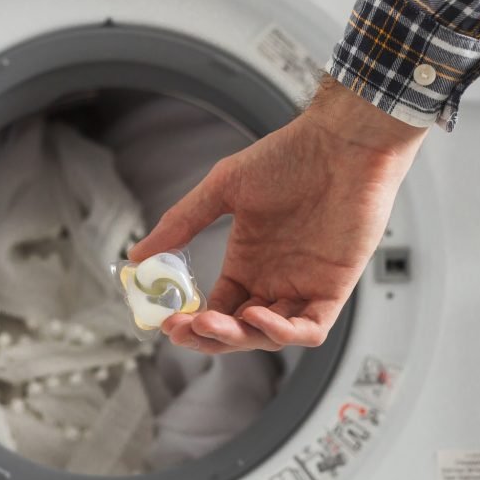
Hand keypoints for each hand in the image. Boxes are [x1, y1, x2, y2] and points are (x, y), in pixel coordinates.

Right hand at [129, 77, 427, 353]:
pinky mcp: (334, 289)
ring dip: (239, 337)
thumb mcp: (222, 187)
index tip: (167, 321)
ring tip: (213, 321)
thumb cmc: (291, 155)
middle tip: (183, 328)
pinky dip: (283, 332)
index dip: (192, 323)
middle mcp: (273, 279)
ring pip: (269, 336)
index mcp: (247, 262)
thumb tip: (137, 255)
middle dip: (208, 338)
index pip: (216, 309)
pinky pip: (310, 329)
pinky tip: (256, 316)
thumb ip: (181, 223)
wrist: (342, 141)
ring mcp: (303, 286)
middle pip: (237, 330)